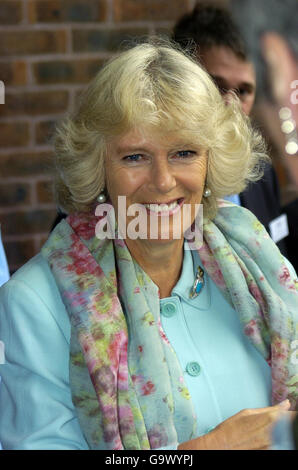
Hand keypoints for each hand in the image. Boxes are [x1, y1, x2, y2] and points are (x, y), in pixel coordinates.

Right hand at [178, 400, 295, 449]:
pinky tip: (266, 438)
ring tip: (267, 430)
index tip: (292, 414)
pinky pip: (279, 444)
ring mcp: (272, 445)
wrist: (221, 446)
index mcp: (269, 419)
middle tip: (281, 421)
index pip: (292, 416)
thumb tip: (286, 404)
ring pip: (286, 436)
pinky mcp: (269, 452)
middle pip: (290, 426)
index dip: (293, 415)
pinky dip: (277, 440)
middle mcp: (273, 433)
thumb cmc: (231, 429)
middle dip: (288, 422)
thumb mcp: (248, 413)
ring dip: (283, 432)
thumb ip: (270, 409)